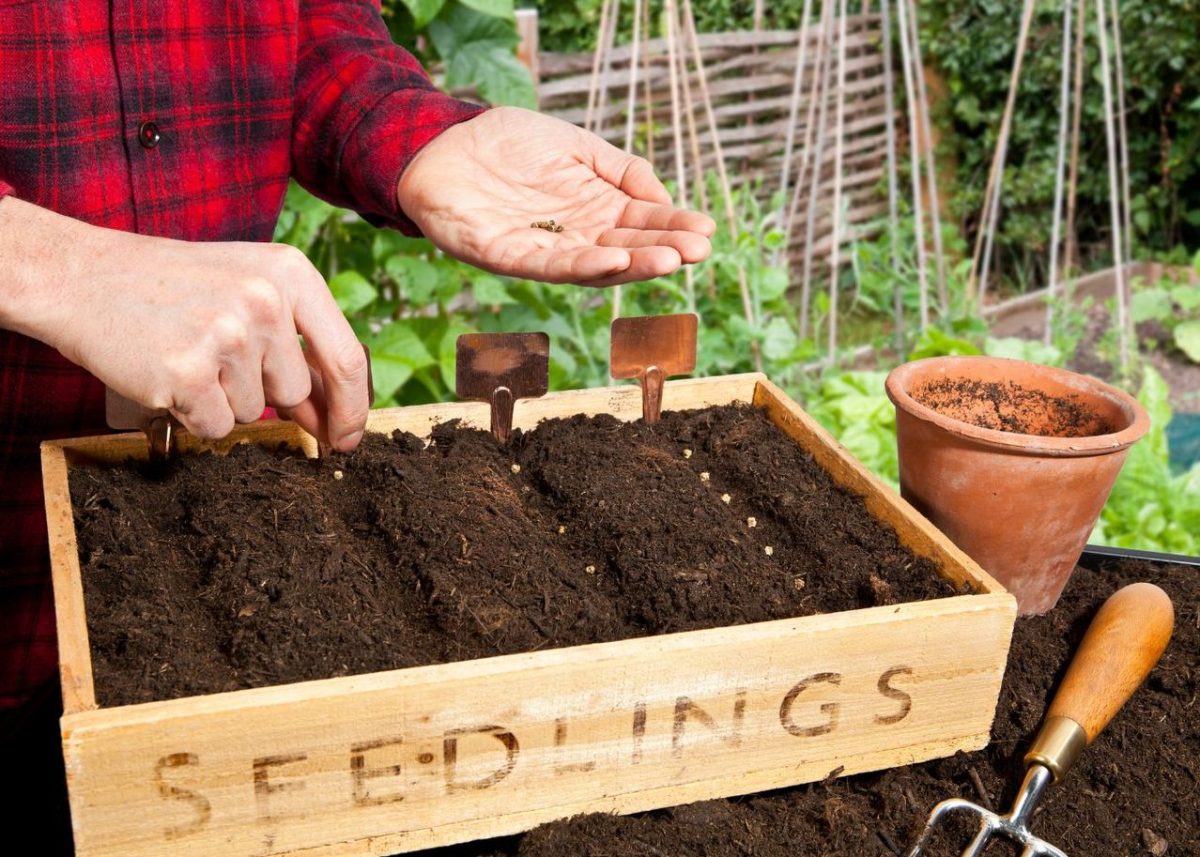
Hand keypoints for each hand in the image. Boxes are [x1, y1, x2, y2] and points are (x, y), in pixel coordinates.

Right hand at [2, 199, 368, 448]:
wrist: (82, 277)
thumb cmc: (172, 288)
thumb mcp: (248, 290)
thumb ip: (295, 345)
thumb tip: (332, 416)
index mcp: (291, 273)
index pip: (346, 357)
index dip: (352, 408)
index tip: (349, 437)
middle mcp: (266, 301)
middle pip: (293, 391)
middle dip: (262, 394)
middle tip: (214, 358)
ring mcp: (227, 336)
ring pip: (252, 411)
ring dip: (221, 400)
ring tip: (185, 354)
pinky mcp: (188, 371)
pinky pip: (214, 426)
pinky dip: (192, 414)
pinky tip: (167, 374)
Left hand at [397, 107, 715, 286]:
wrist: (443, 142)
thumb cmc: (508, 143)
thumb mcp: (578, 146)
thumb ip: (621, 170)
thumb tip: (663, 198)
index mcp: (593, 209)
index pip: (642, 224)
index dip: (673, 227)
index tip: (706, 231)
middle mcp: (573, 235)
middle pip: (626, 249)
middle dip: (663, 250)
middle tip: (698, 251)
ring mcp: (543, 249)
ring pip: (595, 264)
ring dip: (633, 265)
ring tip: (669, 260)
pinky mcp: (508, 256)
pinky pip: (550, 265)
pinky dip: (583, 265)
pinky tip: (613, 260)